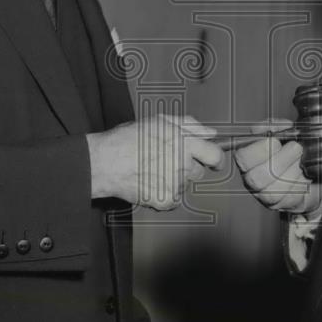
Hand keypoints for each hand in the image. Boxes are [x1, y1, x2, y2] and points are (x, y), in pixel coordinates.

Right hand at [87, 114, 223, 210]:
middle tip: (169, 161)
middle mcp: (182, 164)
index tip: (214, 161)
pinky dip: (165, 193)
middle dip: (188, 167)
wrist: (106, 161)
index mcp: (184, 142)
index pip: (215, 155)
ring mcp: (174, 184)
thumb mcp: (160, 120)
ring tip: (154, 170)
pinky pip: (173, 199)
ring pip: (184, 185)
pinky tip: (151, 182)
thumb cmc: (129, 139)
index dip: (216, 159)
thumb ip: (190, 125)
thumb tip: (210, 132)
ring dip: (175, 179)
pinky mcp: (164, 200)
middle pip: (199, 172)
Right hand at [234, 119, 321, 214]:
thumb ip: (276, 126)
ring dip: (293, 171)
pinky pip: (290, 198)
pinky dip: (301, 184)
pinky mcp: (282, 205)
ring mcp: (266, 196)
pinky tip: (304, 174)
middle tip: (296, 148)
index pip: (242, 158)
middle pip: (257, 178)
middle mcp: (253, 180)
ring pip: (274, 190)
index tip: (276, 141)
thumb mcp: (284, 132)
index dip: (258, 150)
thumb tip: (276, 127)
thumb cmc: (293, 151)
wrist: (311, 172)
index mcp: (249, 159)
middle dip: (281, 160)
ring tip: (302, 160)